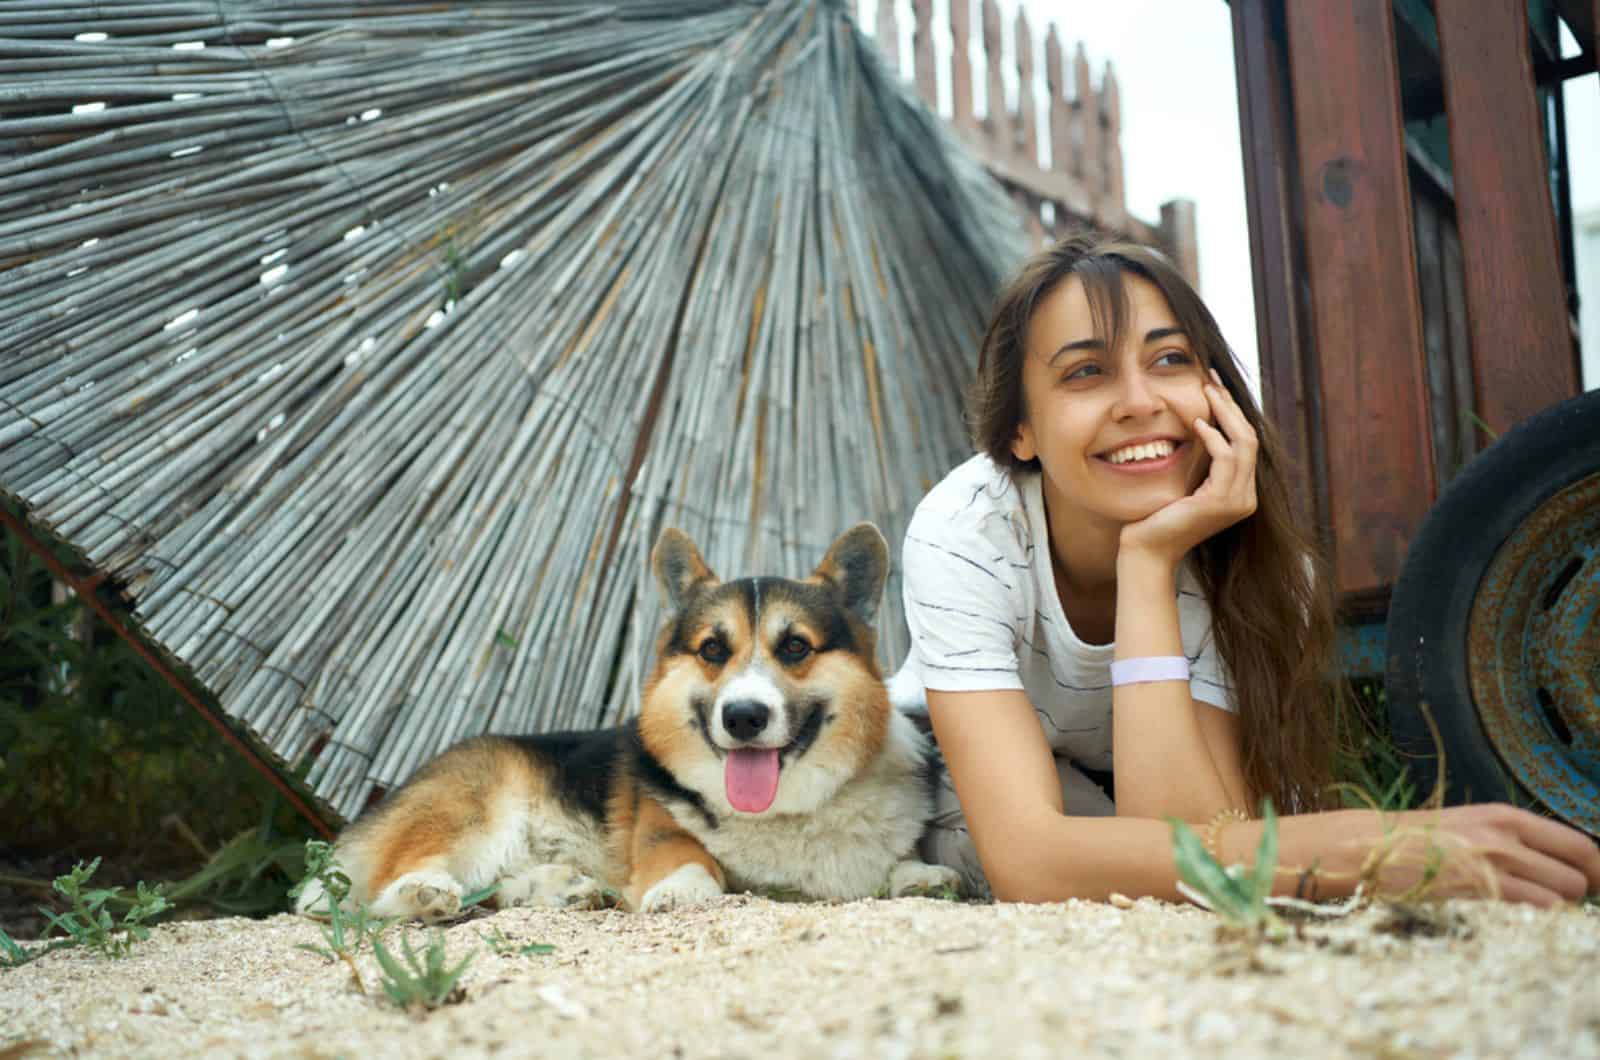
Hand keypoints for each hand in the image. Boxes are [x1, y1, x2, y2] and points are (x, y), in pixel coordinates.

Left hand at [1118, 369, 1258, 566]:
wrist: (1147, 549)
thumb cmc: (1157, 516)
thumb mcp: (1184, 481)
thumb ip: (1199, 461)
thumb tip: (1199, 424)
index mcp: (1239, 492)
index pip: (1245, 443)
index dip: (1232, 412)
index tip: (1214, 387)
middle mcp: (1246, 497)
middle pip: (1251, 438)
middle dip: (1232, 406)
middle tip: (1212, 381)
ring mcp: (1237, 501)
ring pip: (1244, 443)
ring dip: (1225, 413)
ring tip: (1206, 393)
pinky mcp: (1221, 502)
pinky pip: (1226, 458)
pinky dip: (1214, 437)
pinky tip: (1197, 424)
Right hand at [1366, 804, 1599, 906]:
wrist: (1368, 847)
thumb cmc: (1417, 843)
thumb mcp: (1470, 827)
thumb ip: (1513, 842)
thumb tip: (1560, 868)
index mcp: (1504, 816)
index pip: (1579, 844)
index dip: (1596, 870)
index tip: (1593, 884)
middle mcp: (1504, 836)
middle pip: (1578, 875)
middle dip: (1573, 894)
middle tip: (1548, 899)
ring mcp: (1492, 864)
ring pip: (1562, 897)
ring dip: (1553, 909)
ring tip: (1522, 908)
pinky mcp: (1478, 891)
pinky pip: (1536, 910)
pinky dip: (1535, 920)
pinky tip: (1510, 918)